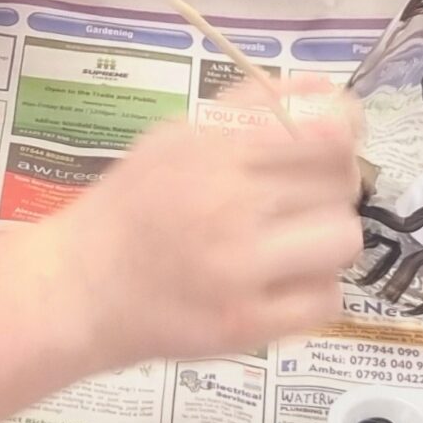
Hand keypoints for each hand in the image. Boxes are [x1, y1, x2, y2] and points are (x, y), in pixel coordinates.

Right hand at [47, 80, 362, 366]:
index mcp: (213, 150)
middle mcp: (229, 206)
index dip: (344, 132)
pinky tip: (280, 282)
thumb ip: (252, 106)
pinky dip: (313, 290)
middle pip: (341, 182)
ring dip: (326, 239)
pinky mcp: (245, 326)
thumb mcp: (178, 133)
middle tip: (299, 198)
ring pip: (343, 239)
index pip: (326, 131)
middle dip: (331, 185)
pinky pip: (327, 299)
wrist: (78, 287)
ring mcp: (238, 271)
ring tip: (291, 242)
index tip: (334, 140)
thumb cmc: (132, 204)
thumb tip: (330, 95)